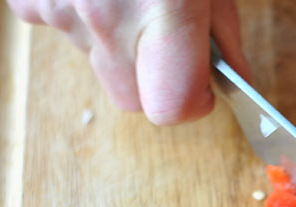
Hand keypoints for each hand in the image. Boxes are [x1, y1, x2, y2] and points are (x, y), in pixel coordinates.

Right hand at [7, 0, 249, 124]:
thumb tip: (234, 84)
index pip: (174, 108)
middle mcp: (108, 18)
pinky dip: (78, 18)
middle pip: (134, 100)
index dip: (195, 103)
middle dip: (156, 83)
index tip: (205, 86)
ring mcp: (62, 9)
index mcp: (167, 10)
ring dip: (118, 48)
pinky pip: (61, 28)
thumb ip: (224, 36)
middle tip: (168, 38)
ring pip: (98, 67)